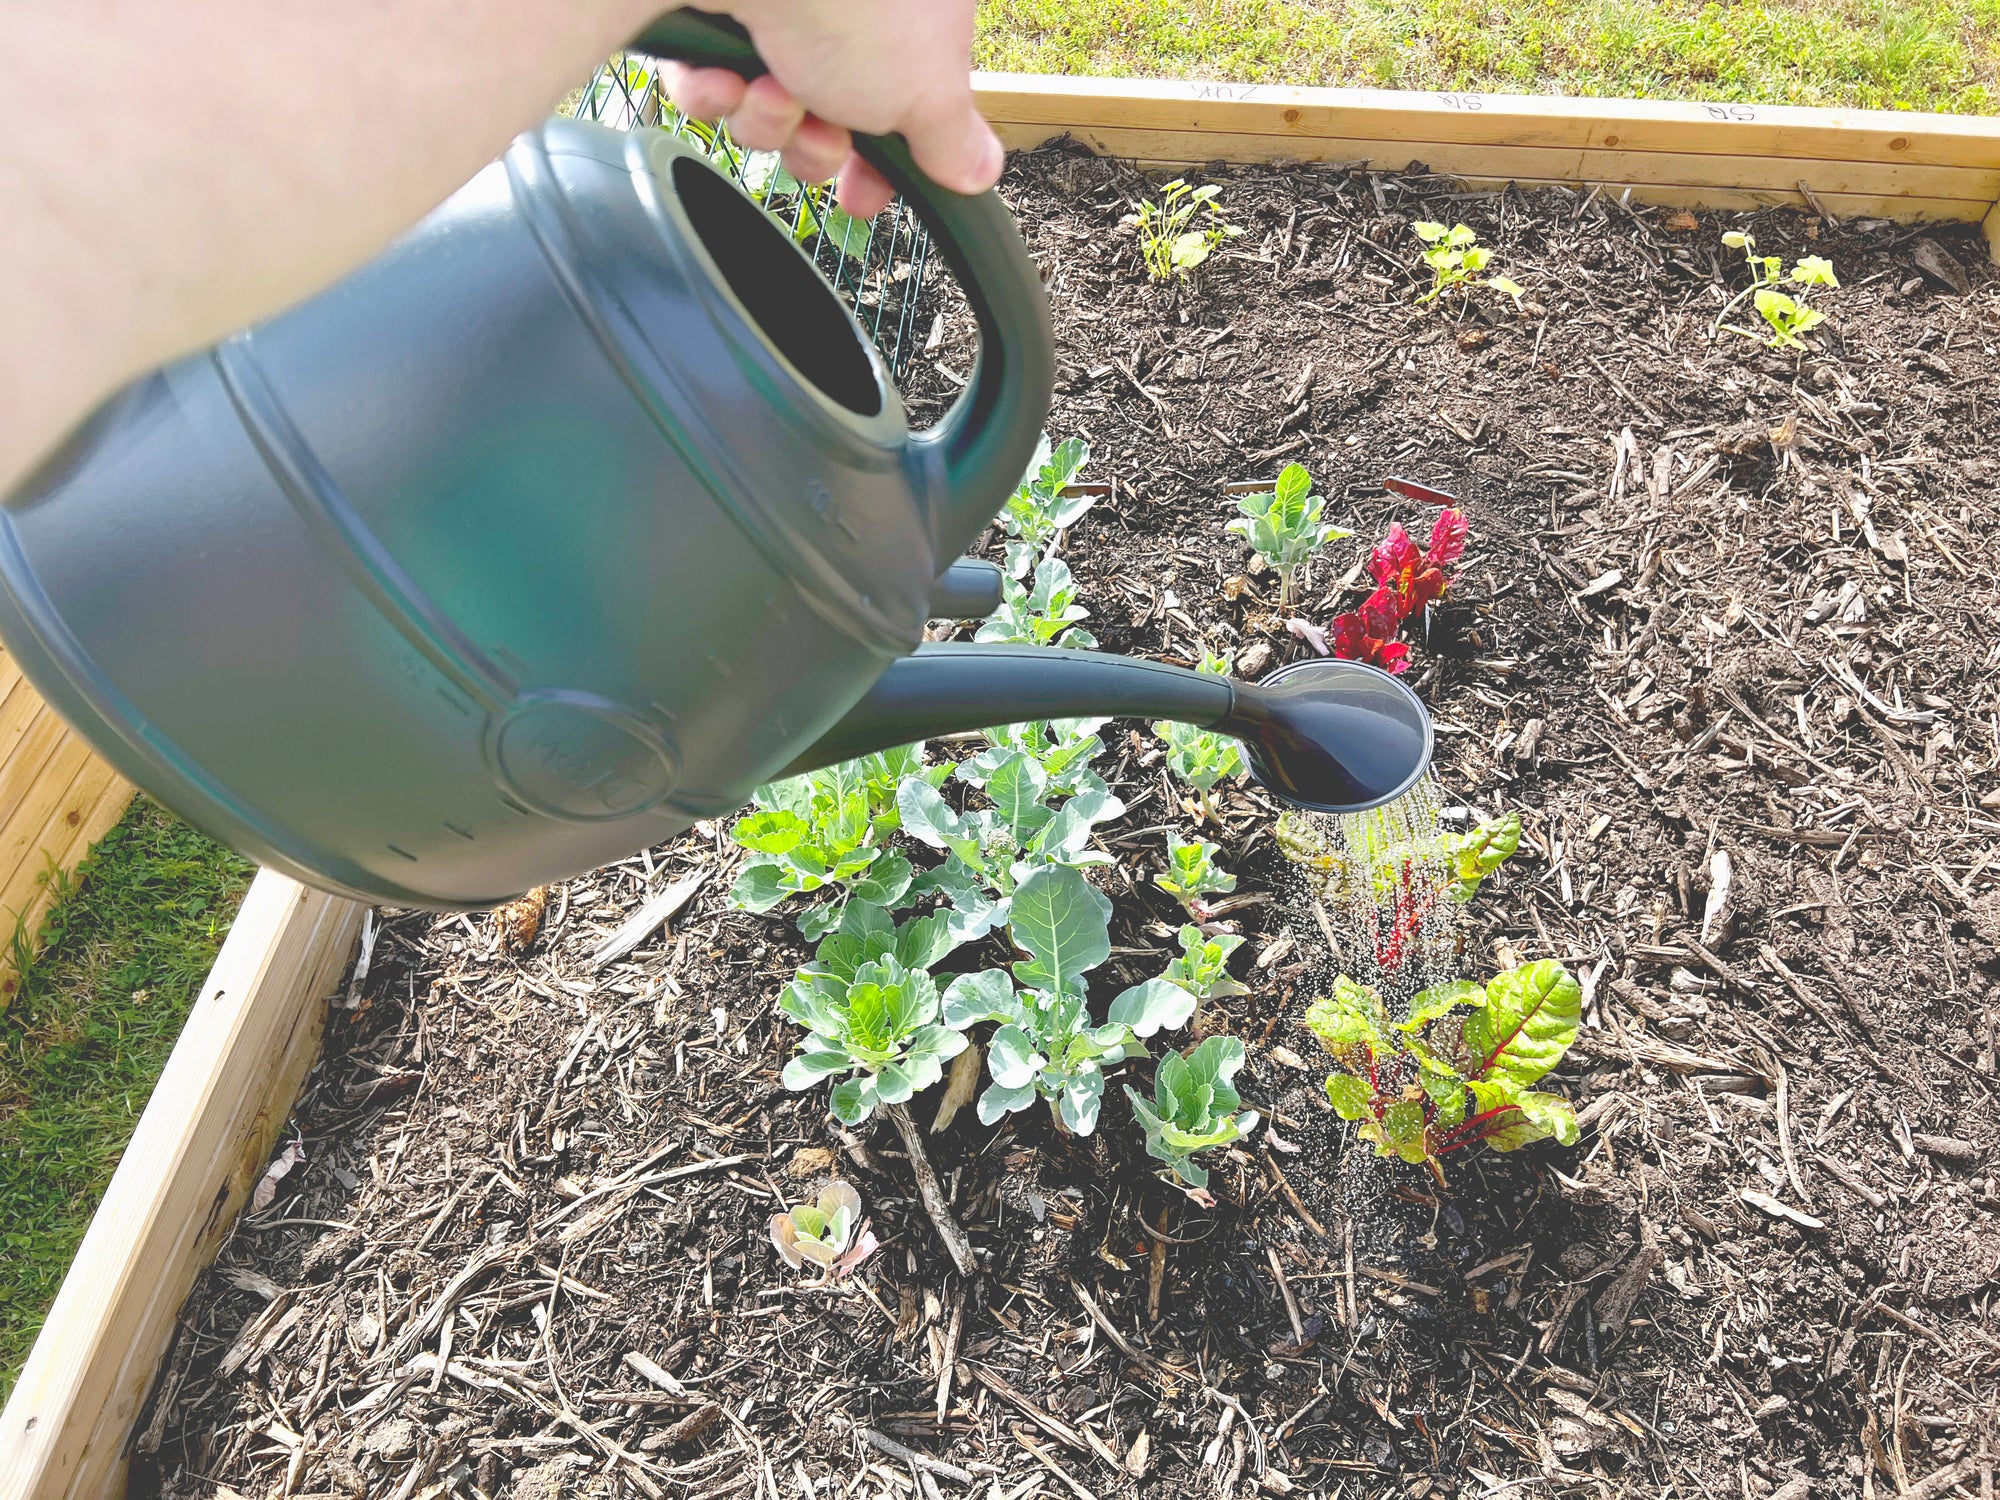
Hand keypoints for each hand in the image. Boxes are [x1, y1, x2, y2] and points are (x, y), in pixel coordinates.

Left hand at [657, 0, 1000, 217]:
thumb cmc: (858, 10)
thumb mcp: (930, 93)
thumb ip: (955, 140)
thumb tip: (977, 169)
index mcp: (910, 16)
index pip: (897, 107)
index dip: (878, 166)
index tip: (859, 197)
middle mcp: (846, 10)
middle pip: (826, 117)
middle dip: (815, 144)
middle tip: (816, 131)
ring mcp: (779, 9)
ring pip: (765, 106)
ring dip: (768, 120)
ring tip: (771, 92)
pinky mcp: (711, 16)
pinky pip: (706, 81)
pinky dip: (715, 93)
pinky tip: (726, 77)